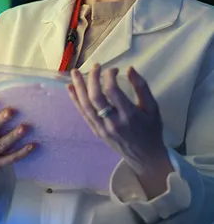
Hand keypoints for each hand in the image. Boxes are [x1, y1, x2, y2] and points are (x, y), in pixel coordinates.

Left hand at [67, 64, 171, 194]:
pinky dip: (75, 99)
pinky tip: (70, 88)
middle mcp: (113, 122)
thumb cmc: (151, 130)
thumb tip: (129, 68)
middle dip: (92, 78)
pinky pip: (83, 114)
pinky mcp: (96, 132)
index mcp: (129, 115)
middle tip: (95, 66)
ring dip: (78, 87)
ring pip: (86, 105)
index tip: (114, 69)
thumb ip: (142, 87)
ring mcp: (102, 128)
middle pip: (96, 97)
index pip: (113, 90)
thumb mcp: (152, 107)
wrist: (145, 157)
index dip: (109, 75)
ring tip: (74, 72)